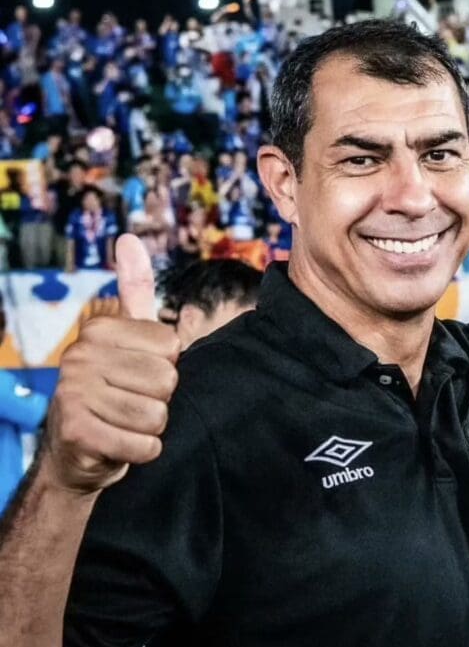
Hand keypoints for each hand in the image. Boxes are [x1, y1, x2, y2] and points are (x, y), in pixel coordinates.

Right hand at [43, 234, 180, 493]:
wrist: (76, 454)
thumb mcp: (129, 338)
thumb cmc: (114, 390)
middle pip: (167, 379)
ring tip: (127, 424)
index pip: (172, 345)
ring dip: (151, 428)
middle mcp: (81, 355)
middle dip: (161, 399)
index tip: (140, 375)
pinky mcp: (78, 432)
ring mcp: (74, 393)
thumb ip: (135, 290)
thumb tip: (129, 237)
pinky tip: (123, 445)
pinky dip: (143, 451)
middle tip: (134, 403)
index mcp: (99, 329)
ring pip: (157, 414)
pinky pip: (144, 444)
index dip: (167, 366)